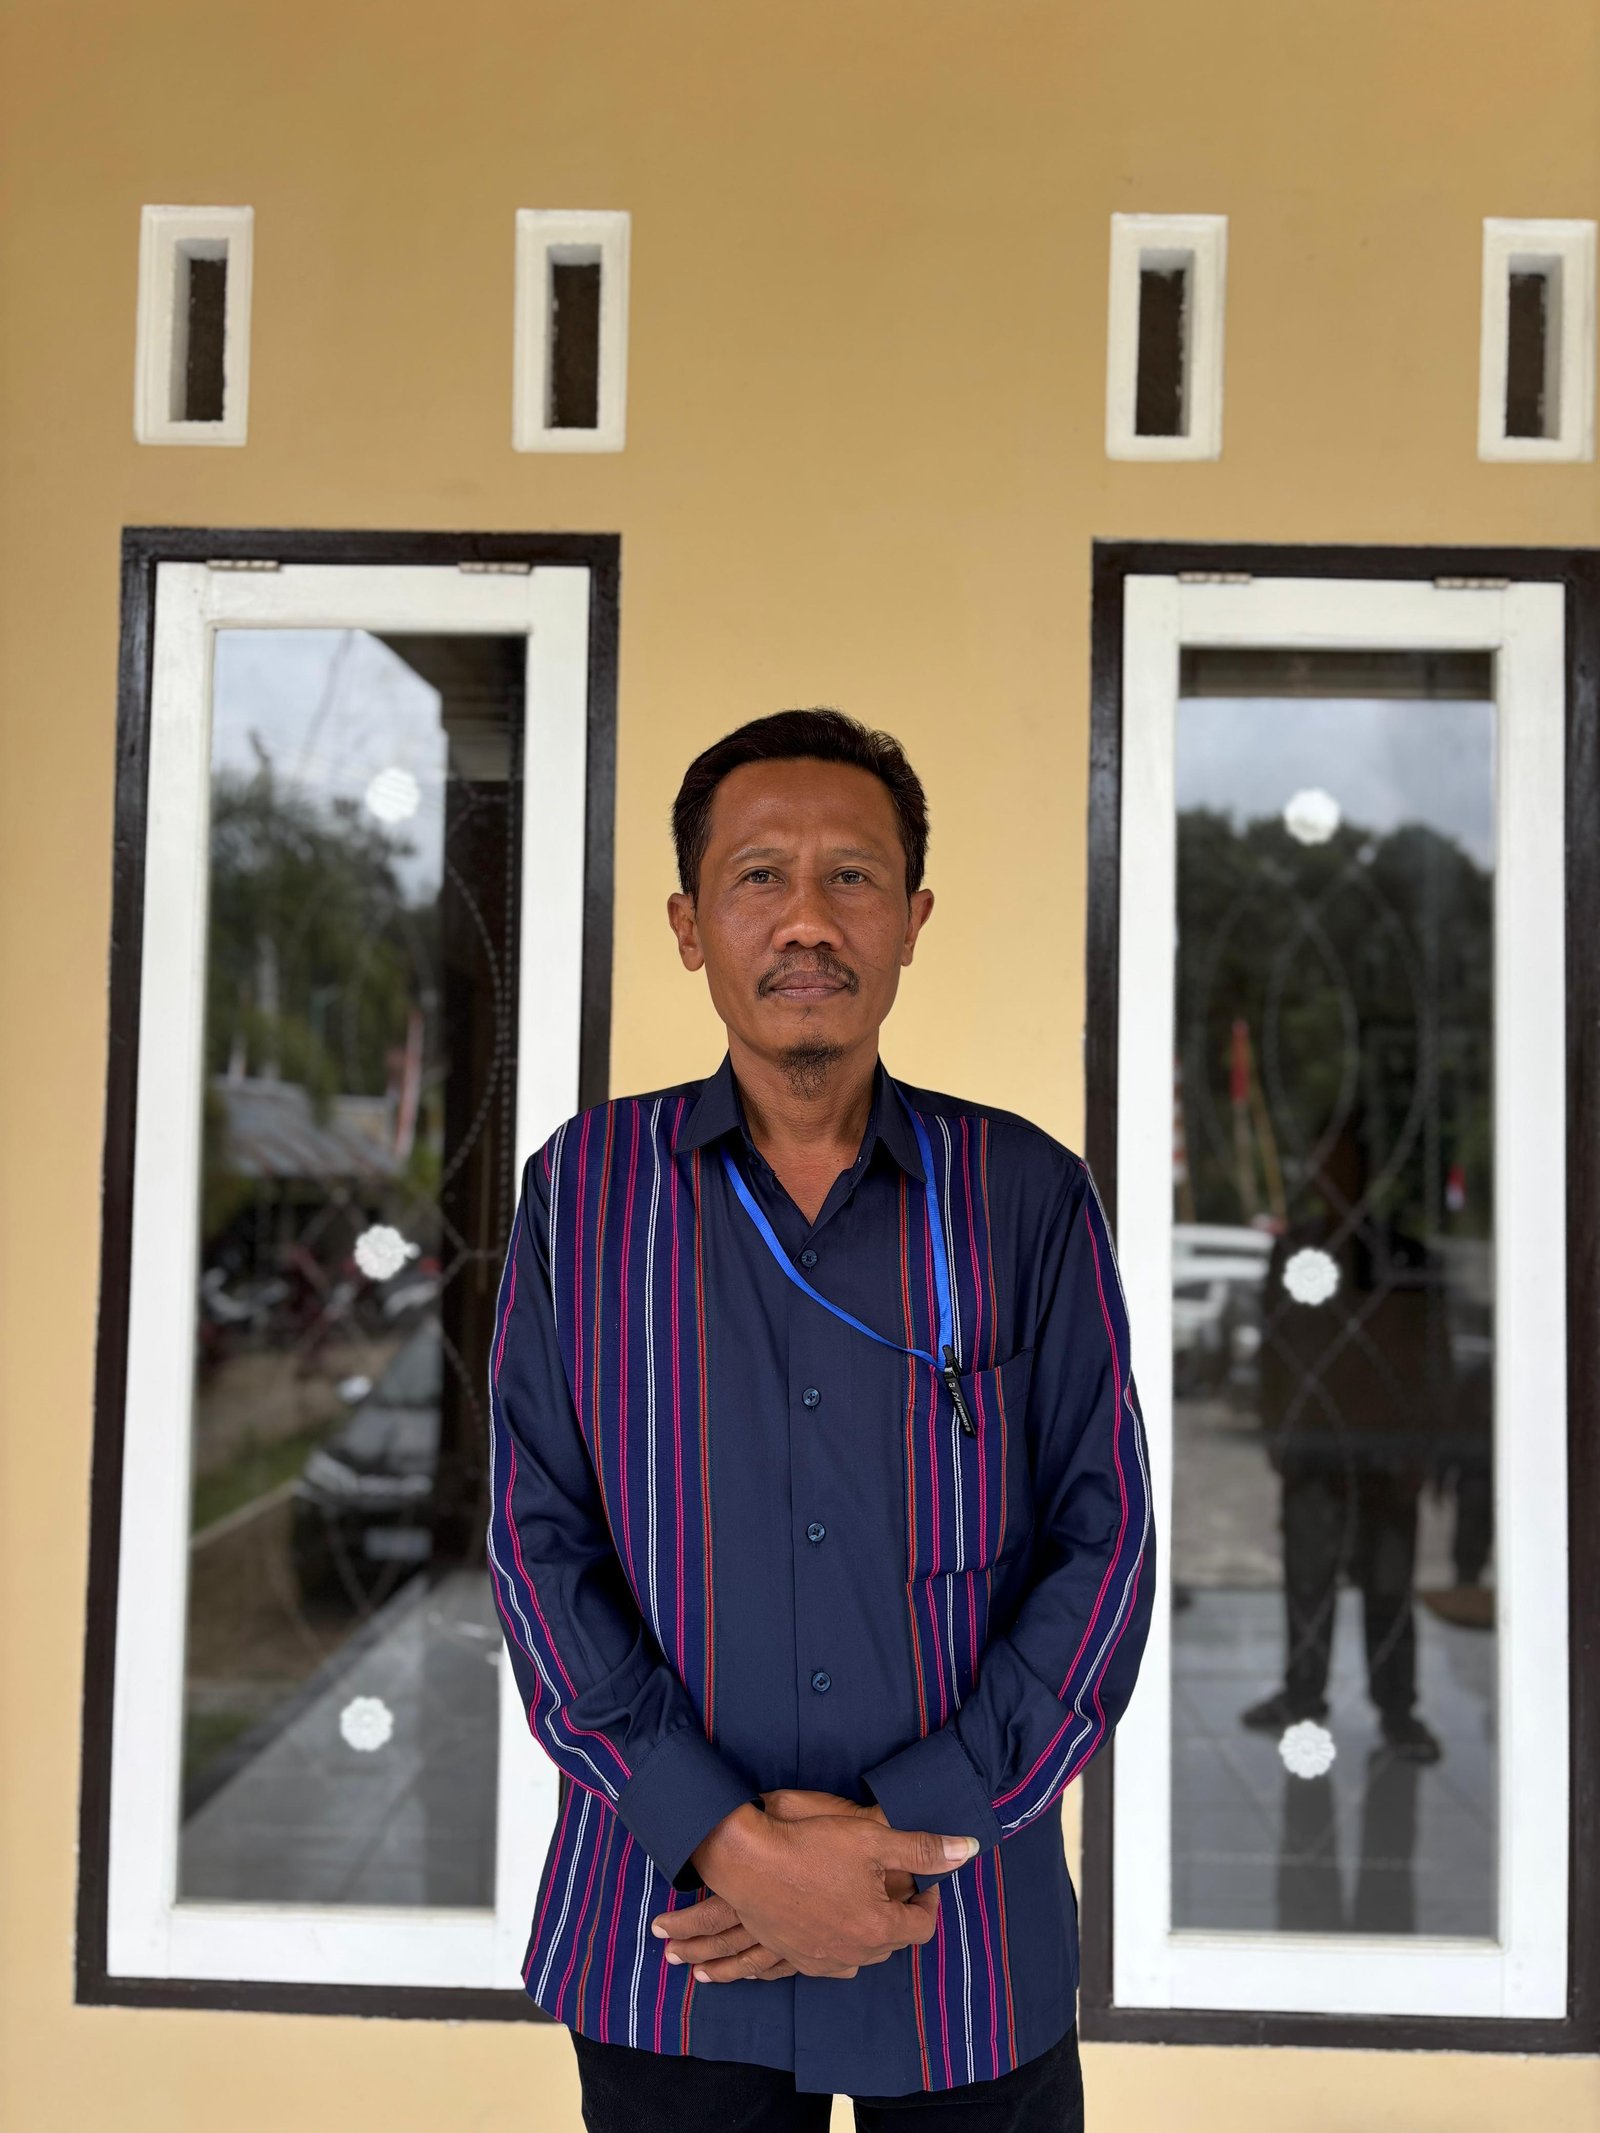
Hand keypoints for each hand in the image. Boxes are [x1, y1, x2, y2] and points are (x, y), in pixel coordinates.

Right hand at [649, 1791, 914, 1984]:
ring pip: (861, 1955)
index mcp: (878, 1928)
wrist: (747, 1861)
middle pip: (892, 1943)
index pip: (922, 1927)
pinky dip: (840, 1945)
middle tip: (894, 1885)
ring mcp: (820, 1960)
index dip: (931, 1902)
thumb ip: (924, 1849)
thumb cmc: (811, 1846)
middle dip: (900, 1915)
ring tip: (864, 1901)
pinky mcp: (794, 1957)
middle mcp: (852, 1954)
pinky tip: (833, 1921)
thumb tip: (968, 1850)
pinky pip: (829, 1962)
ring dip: (871, 1932)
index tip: (927, 1882)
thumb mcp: (873, 1839)